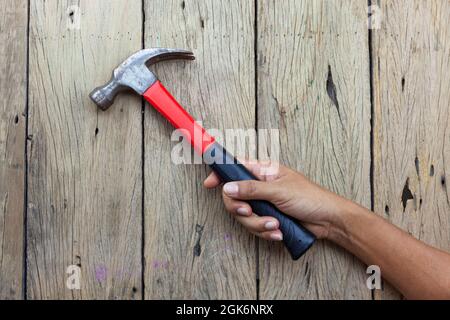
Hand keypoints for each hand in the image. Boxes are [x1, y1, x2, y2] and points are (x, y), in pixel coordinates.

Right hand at [204, 160, 349, 240]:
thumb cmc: (310, 198)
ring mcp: (264, 204)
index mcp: (264, 171)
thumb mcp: (279, 191)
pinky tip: (278, 233)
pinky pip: (255, 227)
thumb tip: (227, 188)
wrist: (328, 220)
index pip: (236, 168)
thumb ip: (251, 189)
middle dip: (241, 209)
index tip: (209, 184)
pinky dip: (265, 232)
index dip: (221, 174)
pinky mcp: (268, 219)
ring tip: (274, 225)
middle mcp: (261, 186)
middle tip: (249, 213)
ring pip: (244, 216)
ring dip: (258, 224)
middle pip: (235, 197)